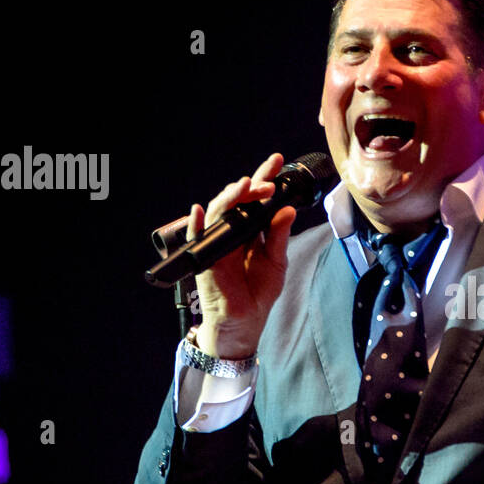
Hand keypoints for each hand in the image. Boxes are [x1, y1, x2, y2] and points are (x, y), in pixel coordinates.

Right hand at [189, 153, 296, 358]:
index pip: (256, 199)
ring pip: (219, 212)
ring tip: (244, 186)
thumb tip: (287, 210)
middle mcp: (233, 231)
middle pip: (238, 200)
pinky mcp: (205, 258)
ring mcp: (217, 243)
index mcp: (251, 230)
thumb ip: (279, 236)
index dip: (265, 178)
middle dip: (252, 186)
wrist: (243, 322)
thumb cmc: (258, 293)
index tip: (277, 161)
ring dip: (231, 197)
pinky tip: (201, 211)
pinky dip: (197, 224)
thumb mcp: (276, 262)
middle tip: (267, 183)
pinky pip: (197, 237)